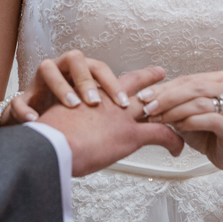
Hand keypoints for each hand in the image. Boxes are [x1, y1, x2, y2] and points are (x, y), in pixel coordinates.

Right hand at [2, 49, 133, 125]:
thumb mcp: (94, 112)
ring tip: (72, 105)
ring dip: (61, 86)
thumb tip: (150, 116)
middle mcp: (62, 70)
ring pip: (48, 70)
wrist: (38, 132)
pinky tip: (35, 120)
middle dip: (87, 80)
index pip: (100, 68)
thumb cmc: (71, 119)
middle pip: (75, 59)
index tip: (126, 104)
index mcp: (81, 73)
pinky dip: (26, 109)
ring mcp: (39, 82)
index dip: (113, 83)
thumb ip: (115, 109)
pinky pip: (20, 99)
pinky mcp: (21, 98)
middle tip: (96, 102)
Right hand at [37, 66, 183, 176]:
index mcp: (86, 94)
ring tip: (176, 115)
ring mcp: (120, 115)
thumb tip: (62, 127)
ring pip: (151, 104)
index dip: (116, 78)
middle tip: (160, 72)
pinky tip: (176, 149)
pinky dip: (172, 141)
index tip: (121, 74)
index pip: (104, 80)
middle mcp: (105, 100)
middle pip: (131, 81)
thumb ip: (64, 119)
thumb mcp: (54, 121)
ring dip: (165, 109)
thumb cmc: (46, 138)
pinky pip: (160, 134)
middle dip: (147, 76)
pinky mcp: (129, 134)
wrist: (49, 145)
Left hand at [137, 71, 222, 171]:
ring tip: (158, 119)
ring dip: (174, 111)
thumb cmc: (208, 130)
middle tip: (148, 107)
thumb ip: (172, 100)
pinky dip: (189, 122)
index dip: (164, 87)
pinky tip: (177, 127)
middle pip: (193, 88)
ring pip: (199, 103)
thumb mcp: (186, 111)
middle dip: (167, 98)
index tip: (144, 95)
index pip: (187, 80)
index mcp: (220, 79)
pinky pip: (208, 120)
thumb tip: (146, 96)